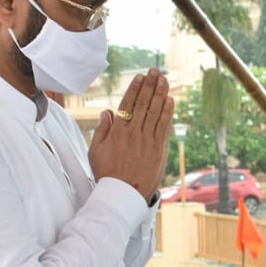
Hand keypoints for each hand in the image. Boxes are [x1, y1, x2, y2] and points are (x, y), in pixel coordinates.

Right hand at [89, 68, 173, 203]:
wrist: (123, 195)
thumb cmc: (107, 174)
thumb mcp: (95, 151)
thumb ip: (102, 130)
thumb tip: (107, 112)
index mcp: (117, 132)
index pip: (127, 104)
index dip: (135, 89)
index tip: (140, 77)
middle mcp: (134, 133)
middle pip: (143, 104)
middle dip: (150, 85)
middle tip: (155, 71)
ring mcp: (148, 140)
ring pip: (155, 112)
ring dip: (160, 94)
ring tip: (164, 80)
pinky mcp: (159, 149)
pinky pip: (164, 126)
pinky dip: (167, 112)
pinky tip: (170, 100)